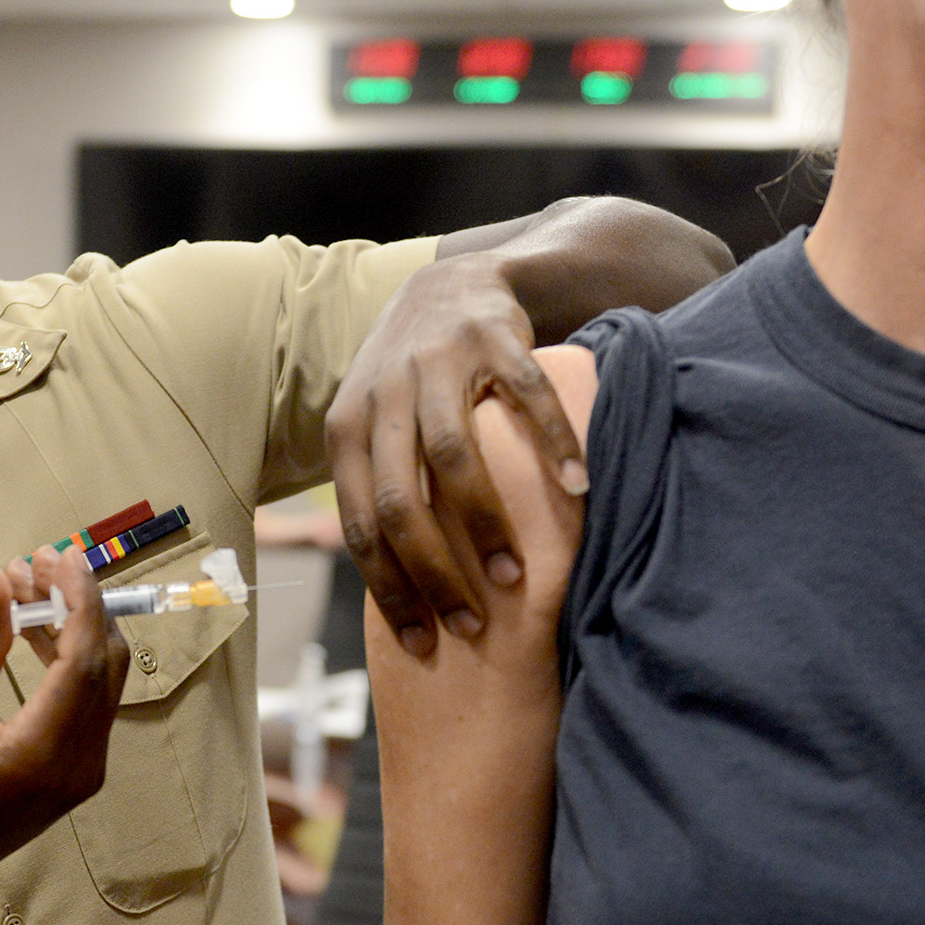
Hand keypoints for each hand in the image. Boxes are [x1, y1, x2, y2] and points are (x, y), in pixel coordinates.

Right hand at [0, 552, 127, 915]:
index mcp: (43, 752)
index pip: (83, 658)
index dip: (79, 599)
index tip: (61, 555)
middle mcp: (80, 763)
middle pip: (104, 663)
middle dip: (78, 604)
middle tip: (36, 563)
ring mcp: (86, 771)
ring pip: (101, 679)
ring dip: (73, 628)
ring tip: (27, 586)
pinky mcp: (80, 771)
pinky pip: (90, 701)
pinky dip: (70, 660)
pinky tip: (32, 629)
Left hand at [328, 251, 587, 661]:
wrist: (449, 283)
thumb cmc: (411, 380)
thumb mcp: (372, 426)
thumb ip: (372, 489)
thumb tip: (386, 589)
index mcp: (346, 427)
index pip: (358, 523)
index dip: (389, 587)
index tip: (422, 641)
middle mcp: (383, 395)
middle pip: (400, 500)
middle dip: (436, 572)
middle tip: (472, 623)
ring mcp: (438, 364)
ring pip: (454, 457)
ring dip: (484, 524)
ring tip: (513, 577)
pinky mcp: (493, 339)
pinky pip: (526, 397)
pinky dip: (553, 445)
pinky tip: (578, 489)